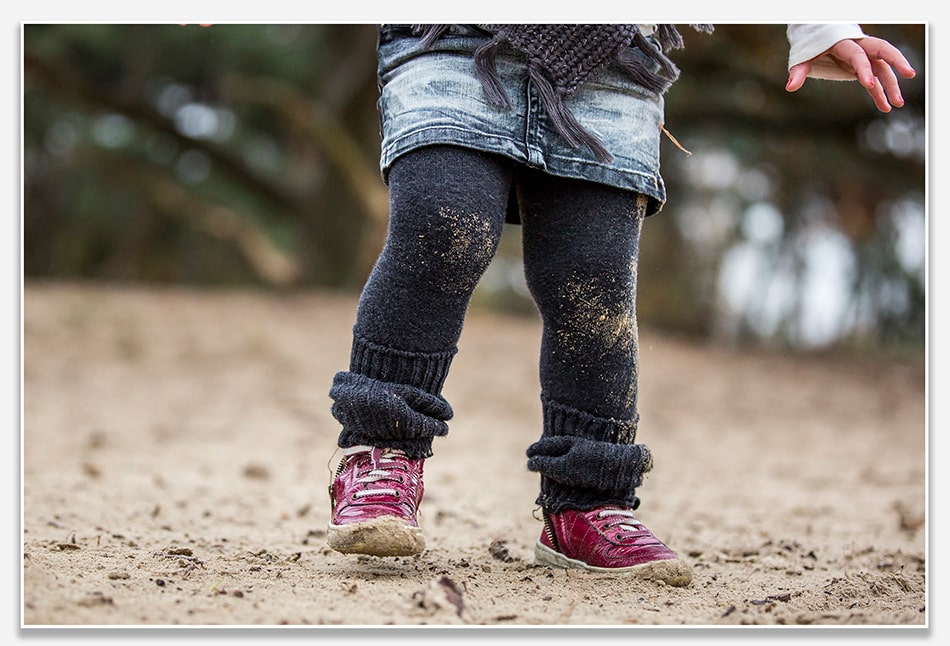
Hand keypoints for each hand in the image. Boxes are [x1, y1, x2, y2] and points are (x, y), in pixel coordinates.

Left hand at [786, 36, 915, 112]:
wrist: (818, 37)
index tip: (869, 84)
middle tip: (910, 73)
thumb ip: (798, 71)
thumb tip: (790, 87)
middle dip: (897, 61)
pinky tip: (886, 107)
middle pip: (882, 51)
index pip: (857, 55)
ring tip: (897, 104)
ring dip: (891, 85)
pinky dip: (880, 92)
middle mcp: (859, 47)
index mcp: (843, 43)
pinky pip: (876, 79)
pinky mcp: (865, 66)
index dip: (863, 68)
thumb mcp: (802, 58)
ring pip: (883, 68)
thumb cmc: (810, 48)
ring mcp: (864, 56)